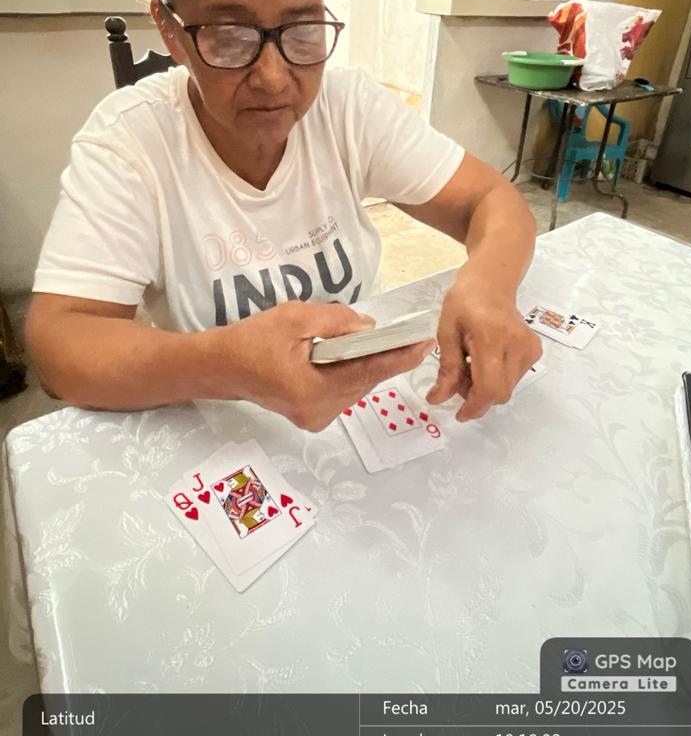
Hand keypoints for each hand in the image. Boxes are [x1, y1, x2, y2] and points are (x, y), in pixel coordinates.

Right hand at [208, 301, 434, 430]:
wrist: (219, 366)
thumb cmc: (251, 340)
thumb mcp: (294, 318)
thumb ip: (336, 322)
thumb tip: (368, 327)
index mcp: (312, 392)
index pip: (366, 373)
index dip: (398, 357)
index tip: (425, 344)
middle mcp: (318, 412)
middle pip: (363, 382)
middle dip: (386, 358)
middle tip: (412, 337)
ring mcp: (314, 418)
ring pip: (354, 387)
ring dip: (369, 365)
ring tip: (391, 343)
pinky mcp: (311, 414)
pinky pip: (342, 390)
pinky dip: (352, 372)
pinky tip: (360, 354)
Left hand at [425, 264, 540, 419]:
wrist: (491, 283)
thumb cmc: (465, 302)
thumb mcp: (446, 332)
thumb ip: (447, 368)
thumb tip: (439, 398)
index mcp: (492, 338)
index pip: (490, 387)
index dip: (474, 406)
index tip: (459, 414)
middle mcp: (517, 345)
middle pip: (499, 393)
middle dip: (476, 396)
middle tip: (458, 378)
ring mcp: (529, 349)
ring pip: (506, 389)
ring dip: (485, 387)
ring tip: (471, 364)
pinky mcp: (534, 352)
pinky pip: (513, 379)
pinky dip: (496, 379)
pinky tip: (485, 361)